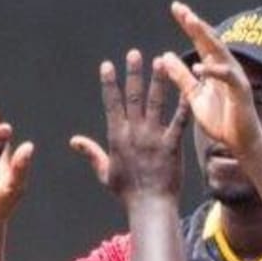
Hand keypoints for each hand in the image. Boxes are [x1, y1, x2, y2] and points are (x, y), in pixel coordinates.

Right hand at [74, 49, 187, 206]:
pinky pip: (179, 121)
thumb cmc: (127, 192)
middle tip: (134, 54)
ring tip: (161, 61)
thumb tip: (74, 141)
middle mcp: (134, 133)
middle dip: (134, 74)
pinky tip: (187, 89)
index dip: (109, 83)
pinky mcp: (172, 145)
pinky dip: (183, 105)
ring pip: (156, 103)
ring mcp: (153, 138)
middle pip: (134, 97)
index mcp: (117, 136)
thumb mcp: (104, 171)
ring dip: (158, 81)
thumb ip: (91, 153)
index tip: (108, 65)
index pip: (111, 103)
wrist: (149, 206)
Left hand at [153, 1, 261, 156]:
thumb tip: (165, 56)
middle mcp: (225, 67)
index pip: (200, 41)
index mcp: (213, 67)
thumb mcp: (194, 96)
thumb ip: (181, 77)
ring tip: (191, 23)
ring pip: (220, 52)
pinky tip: (198, 66)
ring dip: (206, 37)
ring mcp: (234, 77)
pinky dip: (213, 71)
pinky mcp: (240, 90)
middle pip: (210, 40)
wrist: (240, 142)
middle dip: (195, 24)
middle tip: (181, 9)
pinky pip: (227, 76)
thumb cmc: (220, 119)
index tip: (176, 8)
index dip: (189, 24)